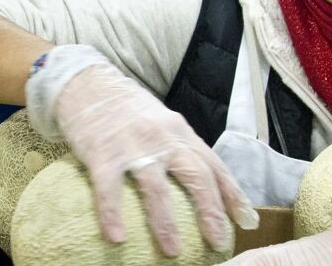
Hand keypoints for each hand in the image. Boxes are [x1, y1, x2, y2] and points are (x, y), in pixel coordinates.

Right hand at [28, 48, 256, 256]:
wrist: (86, 82)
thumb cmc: (125, 109)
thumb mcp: (160, 121)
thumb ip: (178, 147)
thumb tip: (200, 183)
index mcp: (179, 130)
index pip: (213, 163)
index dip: (232, 192)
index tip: (245, 219)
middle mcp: (162, 136)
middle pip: (195, 174)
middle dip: (210, 210)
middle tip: (218, 239)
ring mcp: (132, 145)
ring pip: (155, 187)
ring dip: (165, 222)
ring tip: (172, 251)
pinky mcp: (102, 152)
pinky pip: (108, 189)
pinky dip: (112, 215)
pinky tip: (117, 238)